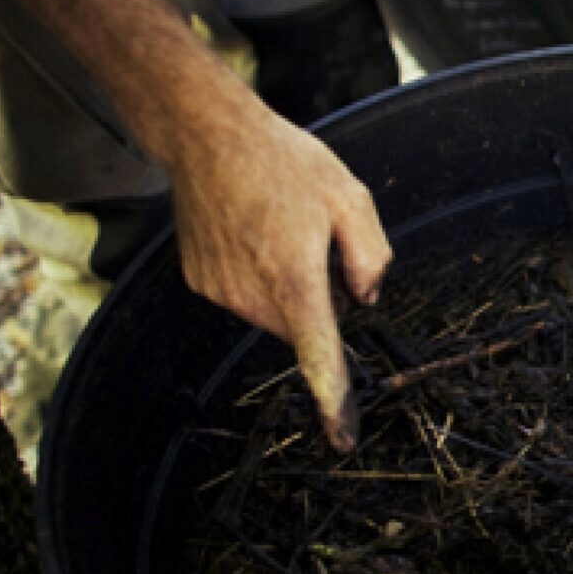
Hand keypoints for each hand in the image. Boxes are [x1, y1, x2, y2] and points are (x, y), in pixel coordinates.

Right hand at [167, 74, 391, 451]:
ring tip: (278, 230)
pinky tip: (253, 232)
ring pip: (273, 315)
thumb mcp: (349, 196)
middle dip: (318, 301)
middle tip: (316, 246)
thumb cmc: (282, 161)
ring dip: (287, 288)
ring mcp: (220, 291)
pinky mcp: (200, 283)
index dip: (333, 399)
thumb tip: (364, 298)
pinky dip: (257, 278)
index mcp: (294, 277)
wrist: (206, 135)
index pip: (318, 355)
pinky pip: (244, 298)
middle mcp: (251, 293)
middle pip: (303, 328)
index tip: (342, 438)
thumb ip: (371, 255)